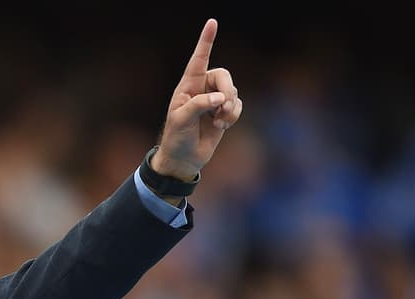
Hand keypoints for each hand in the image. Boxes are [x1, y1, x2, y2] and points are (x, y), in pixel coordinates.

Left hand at [151, 18, 242, 180]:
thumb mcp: (181, 120)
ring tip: (218, 121)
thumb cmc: (176, 137)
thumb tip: (220, 98)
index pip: (198, 59)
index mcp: (188, 86)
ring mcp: (215, 100)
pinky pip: (238, 105)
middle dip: (227, 90)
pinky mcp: (224, 112)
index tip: (212, 22)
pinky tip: (221, 125)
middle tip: (222, 107)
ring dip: (229, 108)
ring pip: (234, 92)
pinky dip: (233, 115)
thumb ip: (199, 105)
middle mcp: (203, 88)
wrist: (184, 158)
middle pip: (224, 76)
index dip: (206, 41)